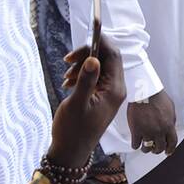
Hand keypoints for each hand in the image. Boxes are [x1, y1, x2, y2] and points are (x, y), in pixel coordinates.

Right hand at [47, 35, 127, 169]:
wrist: (71, 149)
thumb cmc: (73, 129)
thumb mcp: (77, 103)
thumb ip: (86, 80)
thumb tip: (93, 58)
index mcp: (116, 89)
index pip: (113, 56)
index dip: (101, 42)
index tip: (85, 34)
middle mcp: (116, 89)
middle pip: (107, 59)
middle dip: (87, 54)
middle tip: (67, 60)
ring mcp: (109, 93)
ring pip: (99, 67)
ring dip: (82, 65)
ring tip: (66, 76)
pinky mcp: (100, 96)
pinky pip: (94, 77)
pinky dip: (81, 75)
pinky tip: (68, 83)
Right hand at [126, 89, 178, 156]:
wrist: (145, 93)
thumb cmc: (158, 98)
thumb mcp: (171, 109)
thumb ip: (171, 120)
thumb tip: (170, 128)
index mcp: (169, 126)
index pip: (172, 143)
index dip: (170, 149)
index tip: (168, 153)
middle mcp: (159, 131)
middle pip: (159, 148)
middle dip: (157, 150)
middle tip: (154, 149)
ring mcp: (147, 132)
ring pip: (147, 148)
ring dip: (146, 149)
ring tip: (144, 146)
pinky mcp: (136, 131)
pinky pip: (135, 144)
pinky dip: (135, 145)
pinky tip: (135, 143)